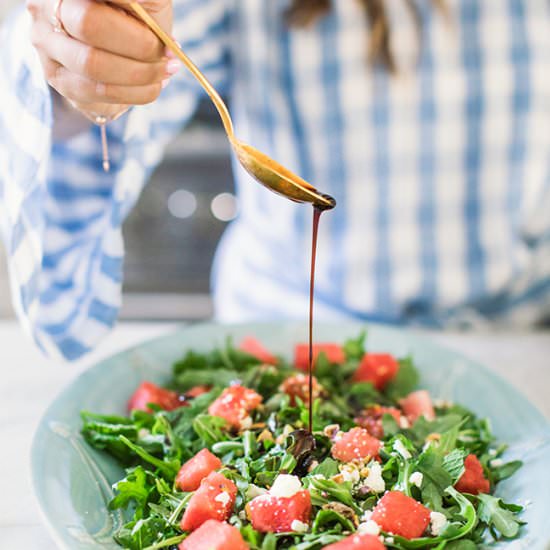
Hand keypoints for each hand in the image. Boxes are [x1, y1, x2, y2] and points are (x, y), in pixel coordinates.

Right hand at [27, 0, 178, 121]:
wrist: (108, 52)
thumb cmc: (128, 20)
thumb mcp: (142, 5)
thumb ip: (145, 6)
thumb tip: (153, 23)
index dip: (135, 19)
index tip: (166, 38)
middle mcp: (48, 11)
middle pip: (90, 25)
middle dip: (139, 46)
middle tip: (168, 56)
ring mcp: (49, 47)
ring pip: (93, 65)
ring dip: (140, 74)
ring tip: (165, 71)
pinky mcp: (59, 80)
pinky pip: (99, 92)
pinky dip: (136, 92)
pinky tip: (154, 86)